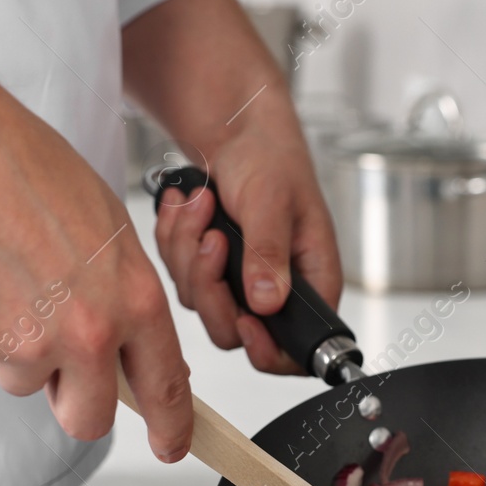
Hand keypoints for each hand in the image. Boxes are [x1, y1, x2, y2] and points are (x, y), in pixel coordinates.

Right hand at [0, 36, 192, 458]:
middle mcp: (88, 328)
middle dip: (71, 399)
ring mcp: (28, 340)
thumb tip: (129, 347)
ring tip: (6, 280)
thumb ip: (122, 296)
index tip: (173, 446)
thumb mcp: (105, 227)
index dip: (172, 427)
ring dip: (17, 350)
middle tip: (55, 357)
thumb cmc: (20, 170)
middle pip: (89, 417)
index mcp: (133, 296)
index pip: (166, 384)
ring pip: (28, 384)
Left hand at [151, 99, 341, 372]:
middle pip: (232, 330)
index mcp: (311, 283)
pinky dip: (175, 239)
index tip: (245, 319)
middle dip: (210, 283)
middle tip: (213, 237)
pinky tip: (187, 206)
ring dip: (188, 250)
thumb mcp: (272, 202)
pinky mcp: (210, 273)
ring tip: (202, 203)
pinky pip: (178, 276)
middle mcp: (276, 292)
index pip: (295, 350)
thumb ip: (269, 254)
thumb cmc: (271, 160)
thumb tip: (267, 303)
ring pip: (199, 301)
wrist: (240, 135)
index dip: (267, 350)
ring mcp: (240, 286)